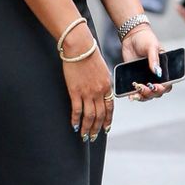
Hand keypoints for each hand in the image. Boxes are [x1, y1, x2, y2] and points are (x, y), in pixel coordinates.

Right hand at [61, 24, 113, 138]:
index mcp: (107, 86)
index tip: (106, 128)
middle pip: (100, 115)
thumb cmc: (89, 54)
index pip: (109, 107)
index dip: (108, 120)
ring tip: (84, 136)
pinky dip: (76, 120)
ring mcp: (87, 92)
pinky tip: (74, 126)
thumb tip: (101, 91)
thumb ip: (102, 82)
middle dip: (97, 128)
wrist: (80, 47)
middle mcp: (99, 91)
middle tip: (93, 137)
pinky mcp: (75, 91)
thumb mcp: (102, 69)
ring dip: (87, 128)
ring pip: (89, 116)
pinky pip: (77, 110)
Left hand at [121, 25, 171, 101]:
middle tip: (143, 88)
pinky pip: (136, 91)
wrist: (132, 36)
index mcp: (164, 69)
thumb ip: (154, 59)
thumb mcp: (152, 46)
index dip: (163, 88)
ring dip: (142, 96)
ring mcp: (145, 79)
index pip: (167, 84)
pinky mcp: (136, 79)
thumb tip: (157, 71)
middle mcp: (156, 77)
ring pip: (147, 94)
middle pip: (157, 92)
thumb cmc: (146, 39)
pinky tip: (130, 96)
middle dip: (151, 93)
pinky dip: (134, 95)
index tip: (156, 86)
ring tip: (136, 92)